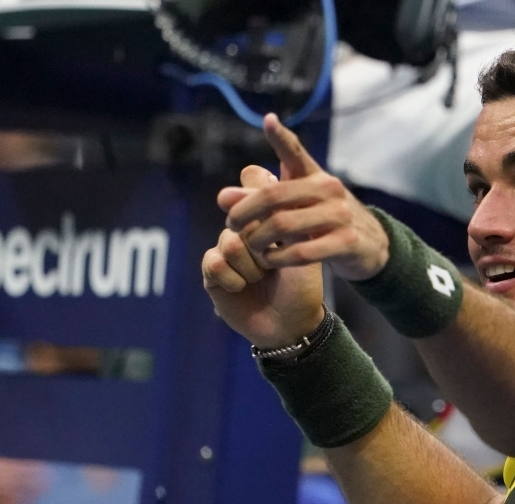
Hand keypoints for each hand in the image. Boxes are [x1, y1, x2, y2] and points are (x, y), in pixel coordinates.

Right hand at [203, 164, 324, 349]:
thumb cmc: (302, 285)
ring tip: (262, 278)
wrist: (293, 324)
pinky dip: (234, 279)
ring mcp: (226, 249)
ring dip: (251, 265)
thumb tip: (263, 169)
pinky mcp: (212, 272)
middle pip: (241, 214)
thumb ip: (285, 211)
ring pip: (228, 239)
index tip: (277, 218)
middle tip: (273, 263)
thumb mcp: (302, 244)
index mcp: (268, 217)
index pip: (254, 186)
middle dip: (262, 242)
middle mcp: (245, 230)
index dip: (261, 199)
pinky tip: (243, 289)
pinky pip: (214, 262)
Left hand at [221, 114, 388, 280]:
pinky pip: (302, 252)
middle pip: (273, 197)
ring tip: (251, 247)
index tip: (268, 120)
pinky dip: (278, 259)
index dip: (280, 136)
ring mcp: (340, 216)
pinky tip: (271, 261)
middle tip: (231, 225)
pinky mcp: (346, 243)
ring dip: (258, 240)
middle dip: (243, 213)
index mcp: (316, 176)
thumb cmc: (327, 221)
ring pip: (283, 225)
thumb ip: (262, 198)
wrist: (372, 246)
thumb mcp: (300, 205)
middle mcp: (329, 190)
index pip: (295, 152)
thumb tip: (223, 197)